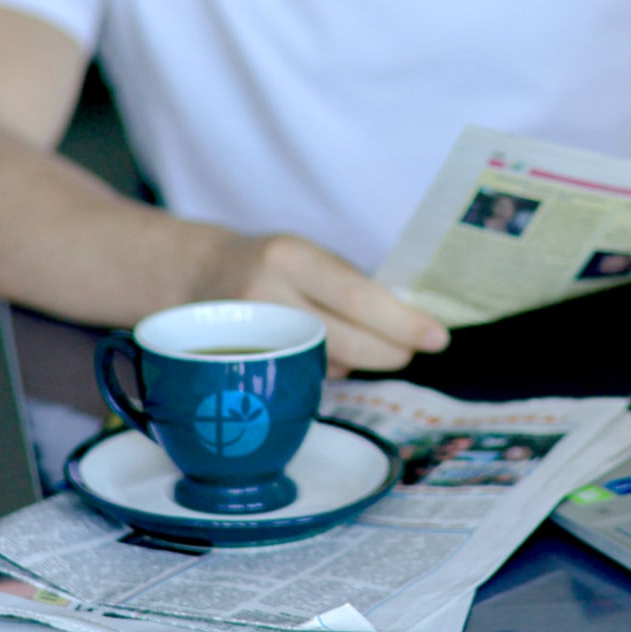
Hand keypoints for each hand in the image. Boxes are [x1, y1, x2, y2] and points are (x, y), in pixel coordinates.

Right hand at [205, 234, 449, 376]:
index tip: (437, 337)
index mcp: (289, 257)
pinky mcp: (238, 368)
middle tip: (412, 351)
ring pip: (326, 364)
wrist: (193, 277)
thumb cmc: (268, 264)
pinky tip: (321, 353)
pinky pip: (301, 377)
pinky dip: (325, 370)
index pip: (356, 296)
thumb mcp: (304, 254)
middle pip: (345, 339)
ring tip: (363, 343)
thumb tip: (408, 325)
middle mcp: (264, 296)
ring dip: (358, 361)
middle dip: (390, 351)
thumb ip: (347, 285)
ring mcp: (248, 337)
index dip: (401, 322)